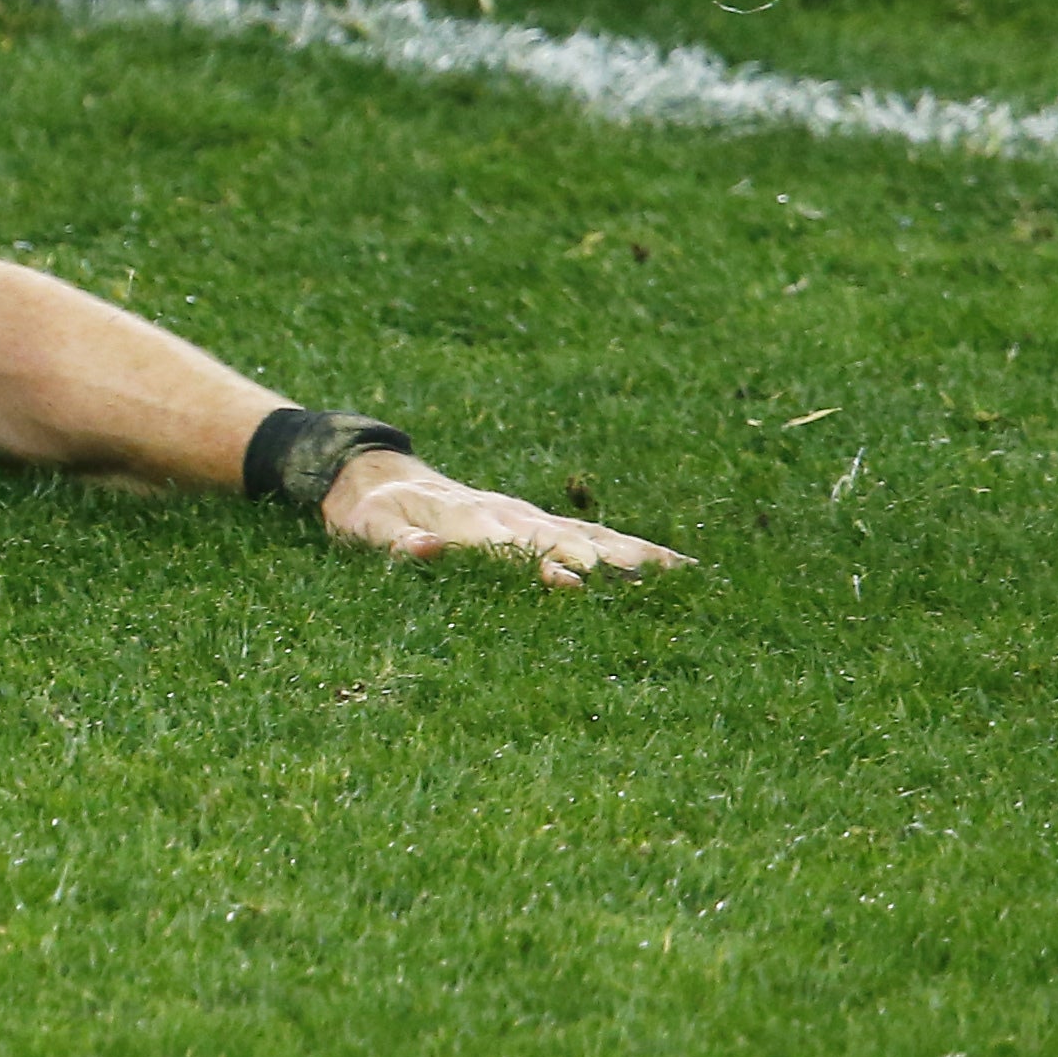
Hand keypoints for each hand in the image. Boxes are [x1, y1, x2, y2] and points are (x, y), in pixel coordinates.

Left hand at [319, 451, 691, 590]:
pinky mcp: (540, 522)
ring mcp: (530, 516)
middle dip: (611, 559)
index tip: (578, 581)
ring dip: (637, 554)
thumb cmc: (369, 513)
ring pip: (593, 534)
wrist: (374, 475)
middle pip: (569, 537)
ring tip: (689, 575)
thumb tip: (424, 551)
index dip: (543, 563)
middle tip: (662, 581)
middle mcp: (510, 514)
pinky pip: (594, 533)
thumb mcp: (368, 530)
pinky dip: (634, 549)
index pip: (514, 545)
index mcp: (470, 520)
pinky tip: (674, 567)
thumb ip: (396, 544)